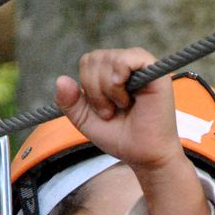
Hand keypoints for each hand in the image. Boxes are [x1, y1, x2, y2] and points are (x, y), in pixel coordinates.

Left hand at [54, 48, 187, 175]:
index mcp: (112, 73)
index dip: (88, 86)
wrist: (145, 156)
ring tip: (122, 106)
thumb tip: (60, 80)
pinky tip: (126, 98)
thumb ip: (70, 102)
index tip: (102, 110)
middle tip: (111, 111)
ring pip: (107, 59)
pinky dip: (117, 82)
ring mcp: (141, 65)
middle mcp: (127, 65)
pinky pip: (125, 59)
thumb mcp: (86, 120)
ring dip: (107, 90)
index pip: (88, 61)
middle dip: (95, 90)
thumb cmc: (121, 137)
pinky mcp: (154, 70)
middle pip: (94, 58)